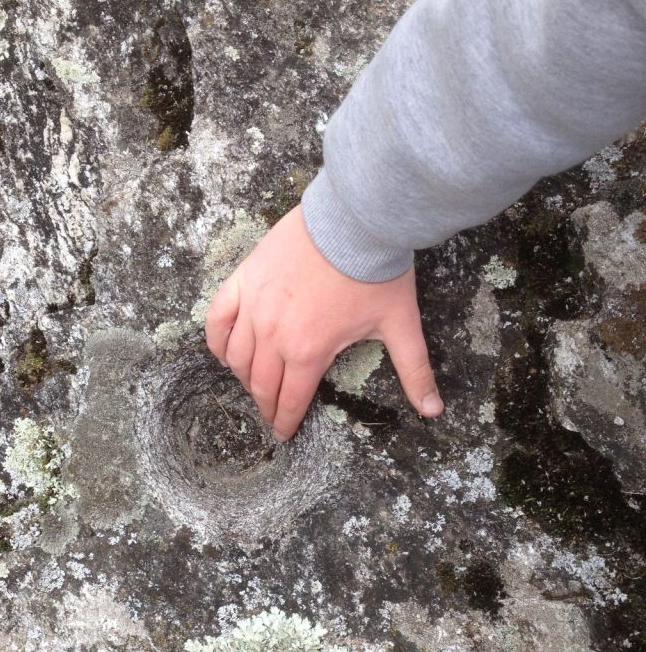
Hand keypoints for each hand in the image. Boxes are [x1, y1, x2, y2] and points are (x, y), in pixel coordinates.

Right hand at [204, 203, 442, 440]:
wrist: (355, 218)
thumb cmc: (377, 271)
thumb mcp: (400, 326)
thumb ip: (414, 372)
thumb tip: (434, 409)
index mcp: (308, 352)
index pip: (290, 400)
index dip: (285, 422)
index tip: (283, 434)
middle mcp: (274, 335)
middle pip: (261, 384)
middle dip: (265, 407)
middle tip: (270, 416)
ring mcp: (254, 306)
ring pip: (236, 357)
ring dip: (243, 378)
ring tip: (253, 386)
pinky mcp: (244, 280)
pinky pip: (217, 319)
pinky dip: (216, 341)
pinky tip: (224, 353)